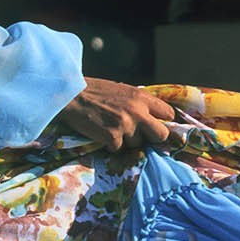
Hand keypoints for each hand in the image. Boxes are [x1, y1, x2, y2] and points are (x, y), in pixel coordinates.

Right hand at [52, 77, 174, 150]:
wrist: (71, 95)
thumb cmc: (95, 92)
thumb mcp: (123, 90)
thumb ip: (139, 103)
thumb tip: (153, 117)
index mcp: (141, 97)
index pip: (168, 113)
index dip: (163, 121)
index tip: (156, 125)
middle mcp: (138, 111)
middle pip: (161, 134)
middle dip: (152, 138)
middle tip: (140, 136)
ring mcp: (125, 125)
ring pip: (137, 144)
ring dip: (127, 141)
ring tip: (112, 129)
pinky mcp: (112, 137)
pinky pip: (118, 149)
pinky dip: (110, 145)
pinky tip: (101, 134)